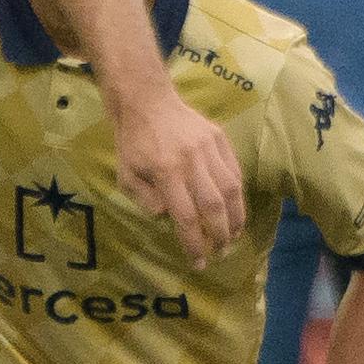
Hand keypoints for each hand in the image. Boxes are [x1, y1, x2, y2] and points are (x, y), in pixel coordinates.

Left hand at [113, 92, 244, 265]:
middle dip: (221, 235)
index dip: (194, 244)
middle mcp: (191, 161)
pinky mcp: (219, 137)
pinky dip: (238, 192)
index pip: (185, 217)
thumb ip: (146, 200)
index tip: (199, 262)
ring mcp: (208, 148)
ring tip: (235, 234)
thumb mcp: (126, 176)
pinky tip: (236, 207)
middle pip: (214, 206)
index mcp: (165, 172)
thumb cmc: (133, 143)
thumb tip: (169, 217)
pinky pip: (234, 170)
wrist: (146, 101)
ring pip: (231, 189)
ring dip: (236, 216)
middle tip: (222, 252)